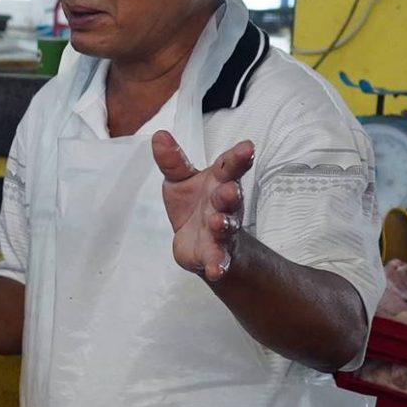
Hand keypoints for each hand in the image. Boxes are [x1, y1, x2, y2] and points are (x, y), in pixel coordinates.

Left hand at [154, 132, 253, 281]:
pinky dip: (217, 265)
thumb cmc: (194, 202)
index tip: (247, 147)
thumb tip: (159, 135)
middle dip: (230, 194)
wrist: (199, 239)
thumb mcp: (179, 179)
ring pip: (225, 227)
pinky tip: (214, 271)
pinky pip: (218, 259)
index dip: (238, 157)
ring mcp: (221, 230)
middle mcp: (224, 205)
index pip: (230, 166)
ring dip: (222, 225)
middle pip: (231, 197)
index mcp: (219, 181)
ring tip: (217, 222)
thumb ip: (172, 161)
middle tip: (229, 190)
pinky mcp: (214, 253)